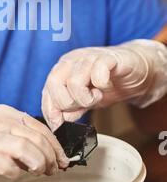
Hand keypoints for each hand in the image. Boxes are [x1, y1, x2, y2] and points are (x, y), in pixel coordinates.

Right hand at [0, 105, 68, 181]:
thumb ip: (15, 132)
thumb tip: (44, 149)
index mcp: (4, 113)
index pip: (40, 127)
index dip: (55, 145)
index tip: (62, 159)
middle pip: (36, 138)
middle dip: (51, 157)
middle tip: (53, 169)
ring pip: (25, 148)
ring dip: (38, 163)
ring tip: (39, 172)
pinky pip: (4, 164)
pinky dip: (15, 172)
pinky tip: (14, 174)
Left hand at [42, 40, 166, 130]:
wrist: (136, 70)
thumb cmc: (108, 82)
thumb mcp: (85, 99)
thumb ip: (71, 109)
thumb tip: (57, 124)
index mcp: (62, 69)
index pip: (46, 92)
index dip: (52, 112)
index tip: (61, 125)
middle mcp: (72, 60)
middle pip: (54, 85)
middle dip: (69, 104)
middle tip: (85, 105)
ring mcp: (89, 57)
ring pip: (73, 82)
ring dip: (86, 98)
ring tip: (97, 96)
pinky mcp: (109, 58)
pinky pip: (97, 71)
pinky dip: (101, 85)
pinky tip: (105, 86)